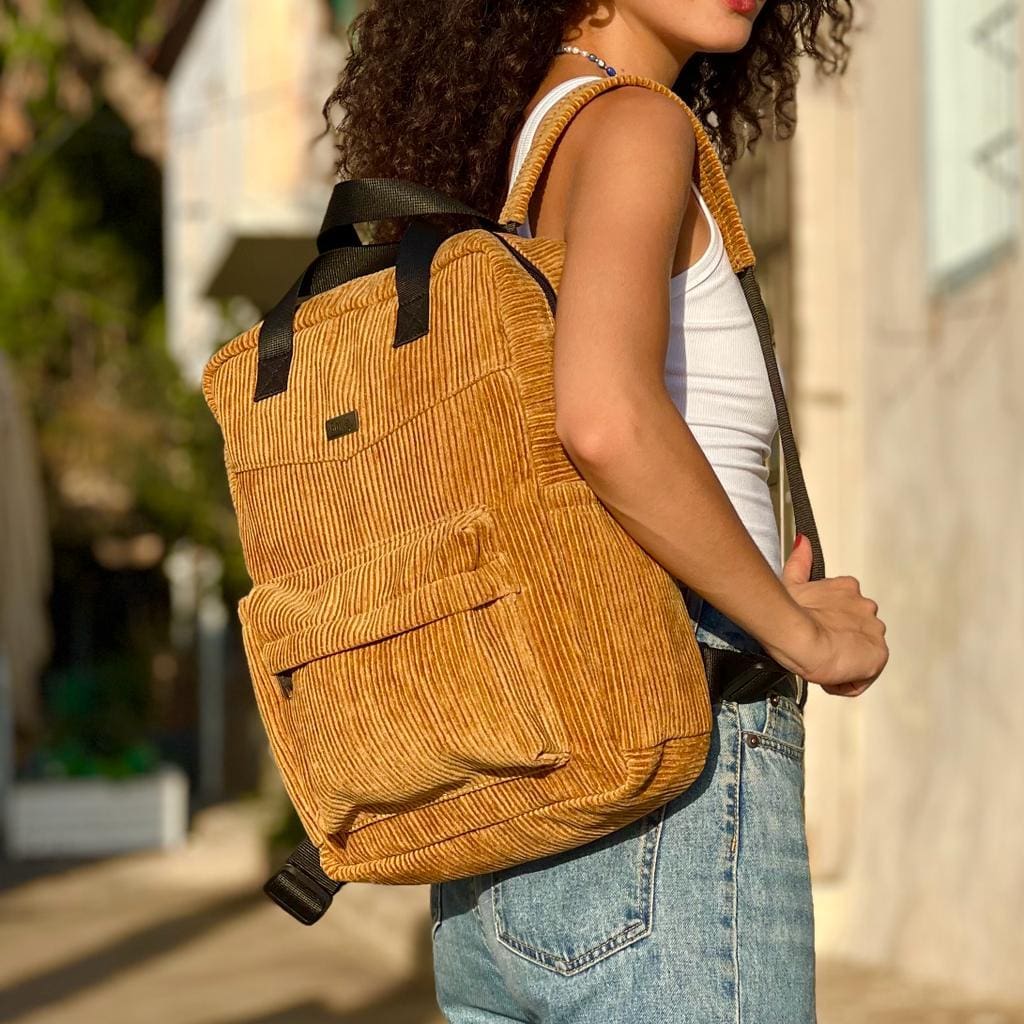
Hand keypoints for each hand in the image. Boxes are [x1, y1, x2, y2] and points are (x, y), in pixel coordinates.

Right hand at [760, 535, 888, 696]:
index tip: (813, 634)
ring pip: (858, 656)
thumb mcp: (793, 580)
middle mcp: (867, 608)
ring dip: (841, 663)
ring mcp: (874, 632)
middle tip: (815, 652)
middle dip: (836, 645)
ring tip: (819, 665)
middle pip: (854, 636)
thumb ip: (800, 561)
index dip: (825, 628)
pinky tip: (827, 677)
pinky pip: (861, 678)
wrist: (799, 635)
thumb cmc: (791, 612)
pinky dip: (844, 682)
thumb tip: (801, 541)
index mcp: (849, 591)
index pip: (845, 615)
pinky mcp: (877, 655)